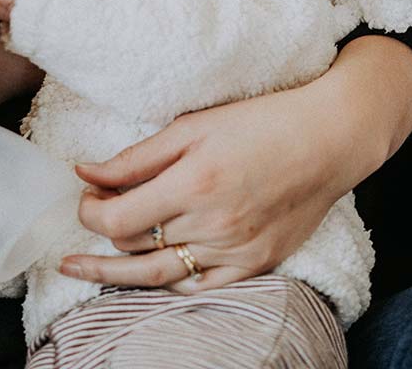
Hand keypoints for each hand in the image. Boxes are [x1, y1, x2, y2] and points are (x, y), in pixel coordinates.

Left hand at [60, 83, 355, 292]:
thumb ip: (135, 157)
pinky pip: (202, 287)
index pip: (118, 219)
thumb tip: (85, 173)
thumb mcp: (190, 127)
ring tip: (88, 267)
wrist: (326, 140)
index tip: (85, 197)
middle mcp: (213, 226)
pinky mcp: (257, 264)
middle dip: (102, 234)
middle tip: (87, 219)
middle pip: (135, 248)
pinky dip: (171, 281)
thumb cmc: (257, 123)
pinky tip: (150, 271)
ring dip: (120, 271)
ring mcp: (237, 251)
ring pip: (162, 274)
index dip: (90, 213)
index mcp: (192, 185)